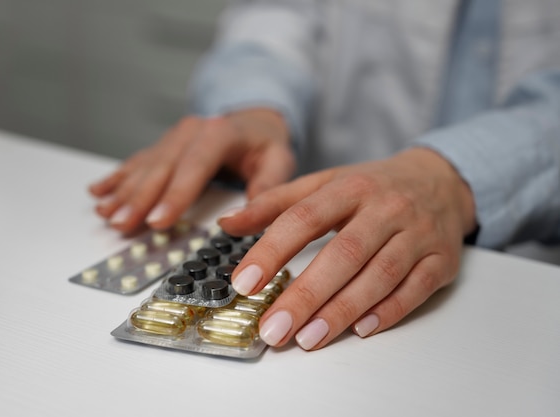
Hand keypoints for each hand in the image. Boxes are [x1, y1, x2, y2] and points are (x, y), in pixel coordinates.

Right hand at [88, 108, 295, 232]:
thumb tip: (239, 219)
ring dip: (123, 191)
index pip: (195, 166)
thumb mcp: (278, 162)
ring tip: (105, 213)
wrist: (253, 120)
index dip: (175, 195)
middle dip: (139, 198)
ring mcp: (173, 137)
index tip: (158, 222)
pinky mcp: (164, 146)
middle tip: (122, 224)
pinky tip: (99, 191)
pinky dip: (118, 178)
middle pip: (162, 167)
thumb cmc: (265, 145)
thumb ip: (265, 189)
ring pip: (144, 165)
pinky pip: (137, 161)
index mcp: (220, 133)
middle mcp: (191, 131)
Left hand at [218, 148, 476, 350]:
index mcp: (350, 187)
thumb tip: (227, 223)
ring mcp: (418, 235)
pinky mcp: (442, 260)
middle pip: (344, 254)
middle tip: (273, 327)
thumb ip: (276, 203)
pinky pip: (415, 289)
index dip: (272, 250)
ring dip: (342, 310)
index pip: (305, 217)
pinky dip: (388, 311)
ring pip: (380, 275)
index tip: (244, 282)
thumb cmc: (373, 186)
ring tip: (307, 338)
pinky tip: (360, 330)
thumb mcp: (325, 183)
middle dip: (306, 295)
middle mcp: (386, 208)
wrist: (441, 181)